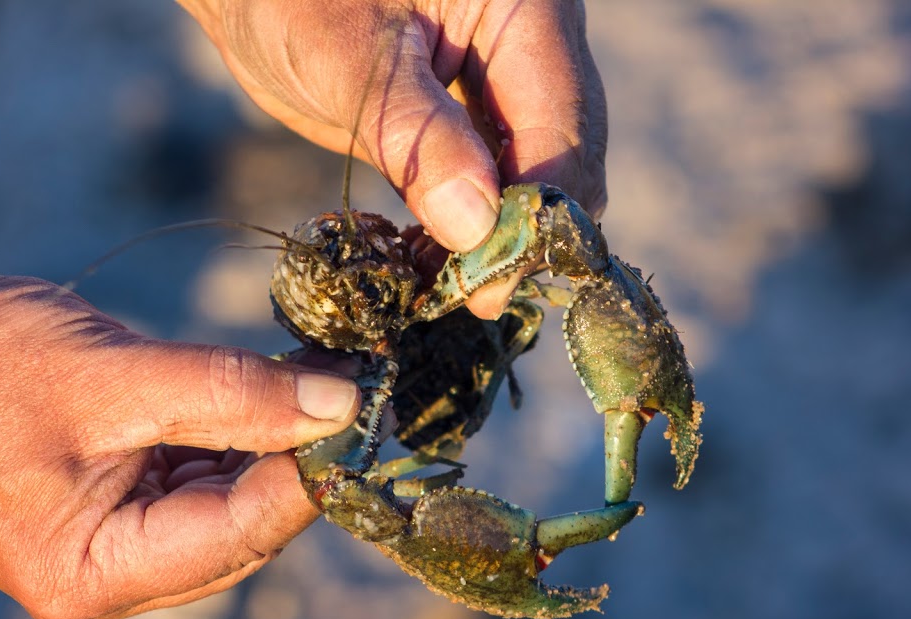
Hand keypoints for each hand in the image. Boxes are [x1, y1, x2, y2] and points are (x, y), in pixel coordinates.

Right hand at [0, 267, 359, 618]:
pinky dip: (239, 440)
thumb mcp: (117, 374)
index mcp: (89, 574)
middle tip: (351, 394)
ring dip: (274, 447)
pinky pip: (201, 483)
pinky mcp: (120, 510)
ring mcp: (114, 548)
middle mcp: (106, 579)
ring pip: (228, 507)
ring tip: (320, 385)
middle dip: (297, 462)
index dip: (307, 477)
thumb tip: (338, 405)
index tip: (360, 415)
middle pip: (239, 530)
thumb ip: (230, 392)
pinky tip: (272, 395)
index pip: (234, 536)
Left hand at [179, 0, 607, 317]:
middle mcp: (536, 43)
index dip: (533, 214)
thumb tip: (478, 228)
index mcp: (525, 6)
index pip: (560, 124)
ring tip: (443, 285)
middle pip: (564, 157)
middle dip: (522, 232)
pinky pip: (497, 181)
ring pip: (536, 178)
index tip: (488, 284)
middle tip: (466, 297)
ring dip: (496, 237)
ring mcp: (511, 83)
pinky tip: (434, 258)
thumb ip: (417, 136)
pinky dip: (470, 225)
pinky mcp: (479, 119)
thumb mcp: (346, 58)